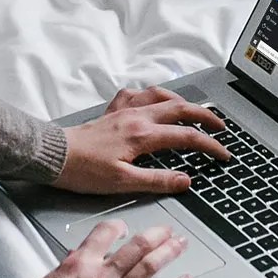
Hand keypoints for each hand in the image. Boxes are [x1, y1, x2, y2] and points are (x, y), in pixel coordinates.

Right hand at [20, 221, 192, 277]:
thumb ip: (67, 268)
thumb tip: (76, 256)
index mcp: (80, 264)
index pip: (105, 233)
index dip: (119, 227)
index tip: (126, 228)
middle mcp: (102, 276)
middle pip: (136, 246)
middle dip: (156, 235)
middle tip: (168, 231)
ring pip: (148, 267)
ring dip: (169, 253)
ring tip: (181, 245)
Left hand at [52, 86, 229, 194]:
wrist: (53, 156)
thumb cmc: (83, 171)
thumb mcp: (123, 183)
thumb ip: (157, 181)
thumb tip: (186, 180)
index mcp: (143, 135)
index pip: (187, 137)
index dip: (210, 146)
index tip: (224, 154)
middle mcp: (137, 117)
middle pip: (181, 108)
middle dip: (205, 116)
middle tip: (220, 127)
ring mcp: (124, 110)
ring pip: (161, 95)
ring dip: (182, 101)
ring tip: (193, 111)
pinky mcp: (112, 111)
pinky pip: (136, 94)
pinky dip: (151, 95)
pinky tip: (153, 101)